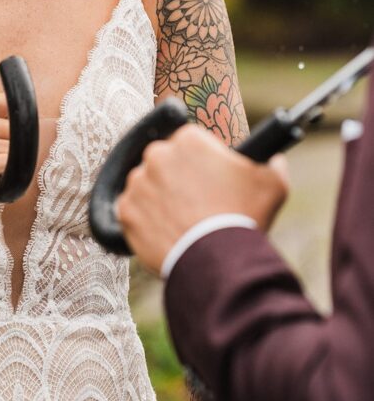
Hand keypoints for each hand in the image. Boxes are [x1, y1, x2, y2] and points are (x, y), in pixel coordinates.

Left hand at [115, 124, 288, 274]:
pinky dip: (145, 220)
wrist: (219, 261)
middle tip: (195, 202)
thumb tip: (274, 159)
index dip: (201, 162)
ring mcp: (138, 183)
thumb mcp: (272, 185)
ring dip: (159, 198)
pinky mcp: (125, 211)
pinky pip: (132, 211)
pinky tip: (166, 231)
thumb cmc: (245, 218)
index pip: (189, 143)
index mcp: (188, 139)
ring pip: (147, 186)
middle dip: (177, 178)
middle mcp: (157, 154)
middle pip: (164, 161)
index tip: (208, 179)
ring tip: (182, 221)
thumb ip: (272, 164)